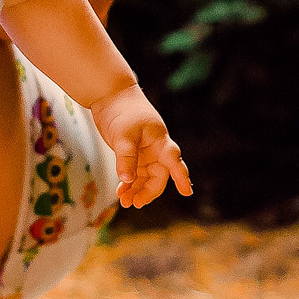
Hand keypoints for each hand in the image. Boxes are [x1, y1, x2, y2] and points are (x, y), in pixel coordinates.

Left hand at [92, 85, 191, 209]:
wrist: (111, 95)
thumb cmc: (123, 111)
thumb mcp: (124, 135)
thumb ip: (126, 158)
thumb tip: (127, 180)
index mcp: (160, 142)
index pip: (174, 162)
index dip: (181, 177)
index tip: (187, 192)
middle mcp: (156, 150)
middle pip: (159, 176)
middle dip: (148, 191)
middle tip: (135, 203)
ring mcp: (145, 153)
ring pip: (146, 178)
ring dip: (137, 190)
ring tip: (125, 202)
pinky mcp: (133, 154)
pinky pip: (134, 174)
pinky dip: (129, 183)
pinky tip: (121, 192)